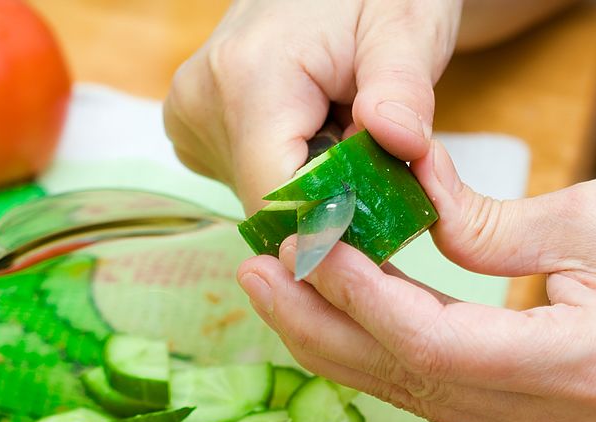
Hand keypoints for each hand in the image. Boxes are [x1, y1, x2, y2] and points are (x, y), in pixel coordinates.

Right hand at [164, 0, 461, 213]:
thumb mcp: (406, 25)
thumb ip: (404, 87)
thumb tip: (402, 143)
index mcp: (247, 79)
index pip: (281, 200)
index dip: (337, 223)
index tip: (388, 215)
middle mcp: (202, 104)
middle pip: (272, 204)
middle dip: (333, 198)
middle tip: (376, 148)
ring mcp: (190, 117)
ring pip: (261, 197)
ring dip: (314, 185)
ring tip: (341, 122)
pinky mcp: (192, 127)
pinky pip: (249, 177)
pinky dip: (291, 169)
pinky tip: (313, 125)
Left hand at [237, 140, 595, 421]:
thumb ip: (486, 223)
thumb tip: (404, 200)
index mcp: (588, 367)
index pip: (432, 343)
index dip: (358, 294)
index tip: (306, 244)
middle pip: (408, 382)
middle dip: (321, 327)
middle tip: (256, 273)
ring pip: (417, 397)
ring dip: (342, 344)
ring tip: (280, 294)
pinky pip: (445, 397)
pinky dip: (388, 357)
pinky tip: (345, 323)